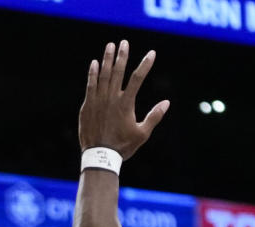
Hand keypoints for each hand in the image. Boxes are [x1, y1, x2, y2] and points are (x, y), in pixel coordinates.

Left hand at [79, 40, 168, 160]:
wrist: (99, 157)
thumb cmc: (122, 147)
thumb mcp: (142, 134)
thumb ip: (154, 117)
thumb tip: (167, 103)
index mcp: (126, 104)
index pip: (137, 79)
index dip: (145, 65)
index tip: (152, 53)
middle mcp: (112, 98)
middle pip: (118, 71)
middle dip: (122, 55)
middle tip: (125, 42)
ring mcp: (98, 100)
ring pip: (103, 75)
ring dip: (107, 59)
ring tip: (110, 46)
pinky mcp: (88, 105)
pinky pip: (90, 85)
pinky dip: (92, 73)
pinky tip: (94, 63)